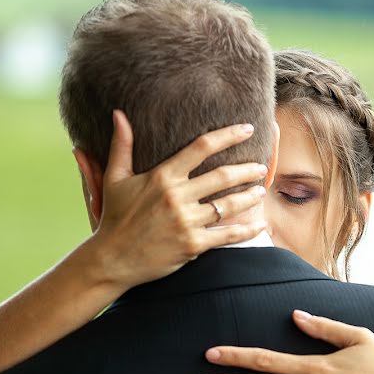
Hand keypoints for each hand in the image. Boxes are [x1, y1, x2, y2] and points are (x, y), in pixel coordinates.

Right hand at [91, 110, 269, 287]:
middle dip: (246, 170)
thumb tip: (119, 114)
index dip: (227, 136)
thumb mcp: (114, 178)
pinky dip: (248, 230)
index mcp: (162, 177)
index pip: (201, 148)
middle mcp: (177, 197)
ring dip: (250, 197)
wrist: (112, 259)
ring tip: (261, 191)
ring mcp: (186, 222)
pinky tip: (261, 223)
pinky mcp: (193, 245)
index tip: (248, 129)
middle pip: (222, 176)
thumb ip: (122, 146)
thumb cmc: (114, 217)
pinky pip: (227, 235)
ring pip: (228, 205)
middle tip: (261, 167)